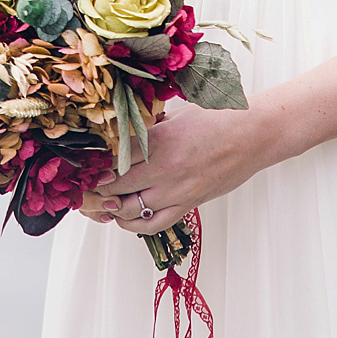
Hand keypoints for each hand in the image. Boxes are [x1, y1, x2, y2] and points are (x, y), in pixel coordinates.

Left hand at [80, 97, 264, 235]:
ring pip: (131, 209)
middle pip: (116, 185)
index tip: (82, 163)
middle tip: (84, 184)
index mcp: (160, 140)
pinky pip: (153, 223)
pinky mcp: (189, 204)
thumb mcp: (177, 113)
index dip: (93, 163)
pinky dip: (133, 224)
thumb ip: (149, 127)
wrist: (254, 134)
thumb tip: (121, 133)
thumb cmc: (218, 117)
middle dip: (95, 187)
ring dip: (110, 207)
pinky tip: (123, 216)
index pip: (113, 158)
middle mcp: (166, 169)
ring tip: (98, 201)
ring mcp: (178, 191)